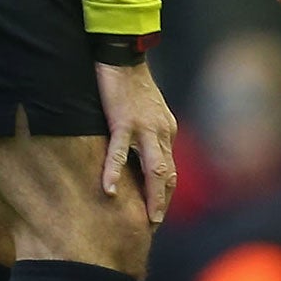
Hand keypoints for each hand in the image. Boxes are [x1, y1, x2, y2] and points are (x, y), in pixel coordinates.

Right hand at [96, 60, 177, 224]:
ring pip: (153, 168)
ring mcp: (145, 127)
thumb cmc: (130, 83)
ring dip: (152, 196)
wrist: (122, 55)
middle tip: (155, 225)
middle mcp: (162, 132)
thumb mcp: (145, 111)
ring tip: (147, 219)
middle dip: (163, 201)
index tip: (158, 212)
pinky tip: (109, 191)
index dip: (165, 192)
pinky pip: (120, 152)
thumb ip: (145, 134)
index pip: (170, 169)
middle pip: (168, 175)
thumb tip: (138, 157)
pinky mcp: (124, 120)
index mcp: (166, 130)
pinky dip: (115, 173)